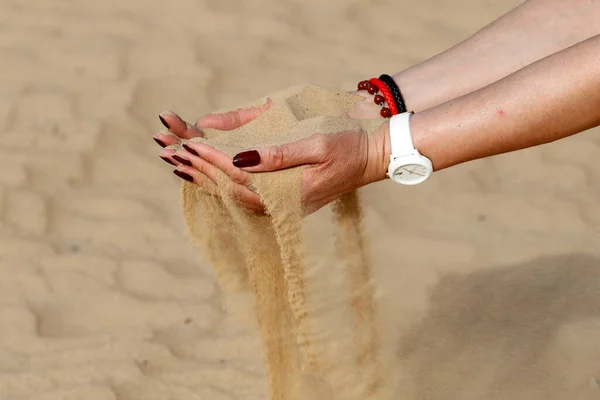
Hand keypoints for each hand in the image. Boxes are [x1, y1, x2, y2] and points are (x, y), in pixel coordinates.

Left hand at [157, 90, 388, 214]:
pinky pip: (241, 190)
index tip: (186, 144)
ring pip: (230, 190)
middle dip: (195, 167)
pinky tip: (201, 171)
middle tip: (166, 148)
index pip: (236, 177)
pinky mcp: (278, 196)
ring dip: (201, 174)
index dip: (209, 160)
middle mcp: (276, 203)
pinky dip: (218, 179)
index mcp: (284, 193)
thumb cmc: (347, 148)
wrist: (372, 157)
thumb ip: (278, 154)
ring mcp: (276, 202)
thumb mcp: (316, 146)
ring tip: (174, 158)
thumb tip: (240, 158)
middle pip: (226, 187)